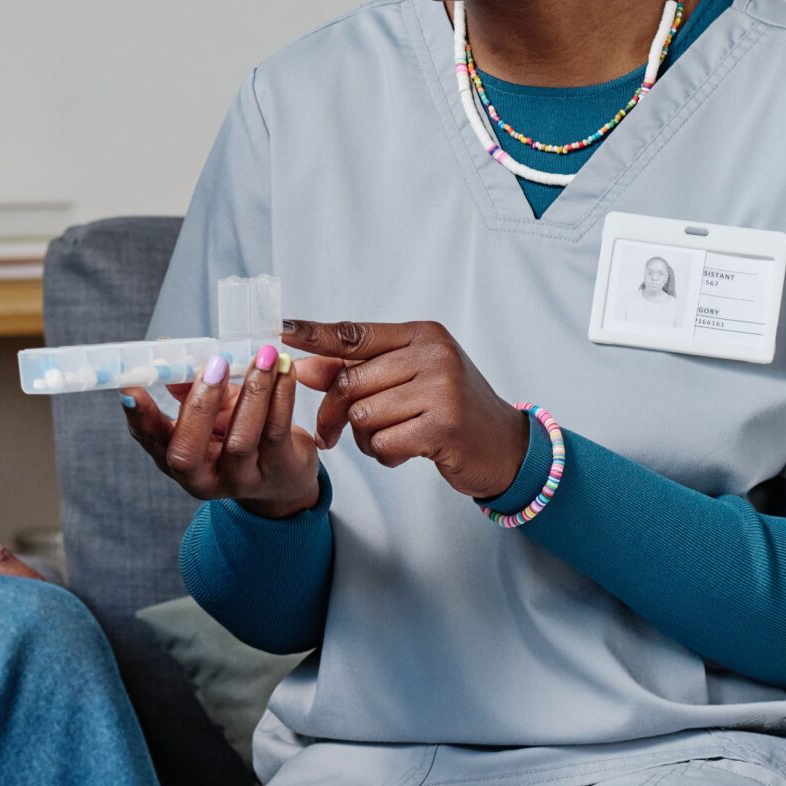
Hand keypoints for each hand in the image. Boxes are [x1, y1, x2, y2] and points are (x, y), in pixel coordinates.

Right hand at [122, 345, 322, 518]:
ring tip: (263, 358)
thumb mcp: (212, 414)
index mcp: (176, 459)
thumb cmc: (238, 436)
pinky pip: (276, 430)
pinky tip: (284, 369)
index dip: (139, 415)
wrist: (284, 479)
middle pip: (187, 451)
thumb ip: (191, 389)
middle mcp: (202, 478)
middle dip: (199, 404)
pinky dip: (281, 394)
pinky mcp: (278, 470)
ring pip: (241, 440)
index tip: (130, 388)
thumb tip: (170, 360)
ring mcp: (240, 480)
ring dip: (252, 392)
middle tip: (215, 364)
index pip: (149, 439)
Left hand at [280, 320, 530, 500]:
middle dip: (334, 413)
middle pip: (350, 382)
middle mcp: (433, 354)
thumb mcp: (406, 381)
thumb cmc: (450, 410)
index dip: (313, 334)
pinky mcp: (444, 425)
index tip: (279, 330)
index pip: (354, 333)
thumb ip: (358, 371)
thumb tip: (305, 367)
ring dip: (365, 438)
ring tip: (392, 439)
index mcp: (421, 335)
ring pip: (363, 415)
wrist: (506, 447)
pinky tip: (408, 452)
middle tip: (331, 433)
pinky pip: (382, 442)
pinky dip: (385, 454)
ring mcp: (441, 388)